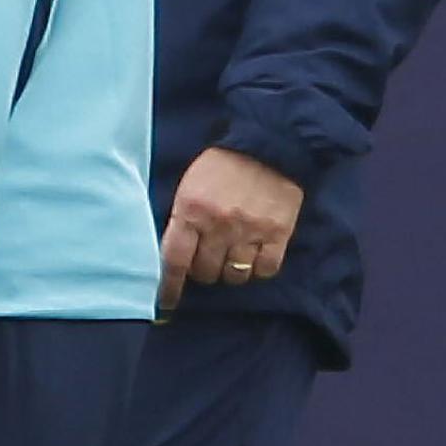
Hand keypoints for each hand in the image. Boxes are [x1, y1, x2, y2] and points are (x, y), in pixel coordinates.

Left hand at [158, 146, 302, 315]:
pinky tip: (254, 254)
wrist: (268, 143)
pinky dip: (257, 268)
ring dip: (229, 270)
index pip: (175, 260)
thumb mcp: (190, 184)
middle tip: (207, 256)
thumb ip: (181, 218)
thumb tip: (172, 256)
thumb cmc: (222, 165)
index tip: (166, 302)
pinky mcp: (278, 233)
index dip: (169, 287)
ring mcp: (250, 230)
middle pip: (205, 272)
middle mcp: (219, 223)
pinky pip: (265, 270)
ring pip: (234, 275)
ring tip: (231, 253)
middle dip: (203, 269)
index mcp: (191, 209)